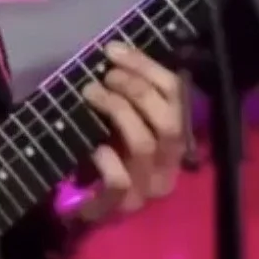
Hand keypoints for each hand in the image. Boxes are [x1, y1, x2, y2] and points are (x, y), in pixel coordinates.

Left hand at [74, 42, 188, 229]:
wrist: (81, 207)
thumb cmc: (105, 154)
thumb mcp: (121, 122)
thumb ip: (128, 96)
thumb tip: (114, 54)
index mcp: (174, 138)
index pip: (177, 97)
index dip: (147, 68)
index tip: (115, 51)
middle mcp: (169, 164)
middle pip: (168, 122)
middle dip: (135, 90)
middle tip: (105, 76)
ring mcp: (147, 188)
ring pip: (145, 145)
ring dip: (118, 111)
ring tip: (92, 94)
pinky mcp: (121, 207)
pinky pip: (120, 179)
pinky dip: (106, 158)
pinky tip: (93, 146)